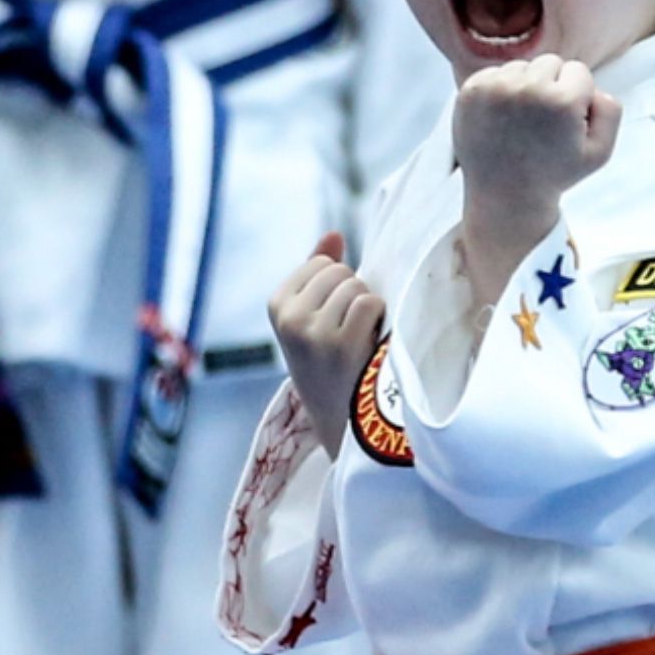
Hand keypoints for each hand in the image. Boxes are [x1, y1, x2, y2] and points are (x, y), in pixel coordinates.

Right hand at [268, 233, 384, 457]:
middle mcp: (289, 317)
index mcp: (276, 306)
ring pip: (356, 286)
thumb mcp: (312, 318)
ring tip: (358, 339)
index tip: (332, 319)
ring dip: (367, 309)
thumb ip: (319, 274)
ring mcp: (312, 331)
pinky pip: (370, 303)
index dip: (337, 286)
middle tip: (349, 332)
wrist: (341, 420)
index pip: (320, 263)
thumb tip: (333, 234)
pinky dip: (378, 319)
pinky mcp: (339, 345)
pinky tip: (369, 343)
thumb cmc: (330, 363)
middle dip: (352, 295)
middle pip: (339, 272)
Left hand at [454, 55, 620, 307]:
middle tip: (542, 123)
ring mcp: (495, 89)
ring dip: (525, 87)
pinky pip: (495, 73)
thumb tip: (593, 86)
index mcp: (562, 101)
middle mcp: (528, 89)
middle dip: (552, 87)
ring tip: (521, 123)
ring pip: (522, 67)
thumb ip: (610, 111)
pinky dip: (500, 91)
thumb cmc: (553, 174)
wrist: (503, 195)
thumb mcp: (599, 153)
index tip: (565, 122)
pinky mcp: (471, 91)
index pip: (579, 70)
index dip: (576, 98)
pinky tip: (502, 120)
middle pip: (551, 63)